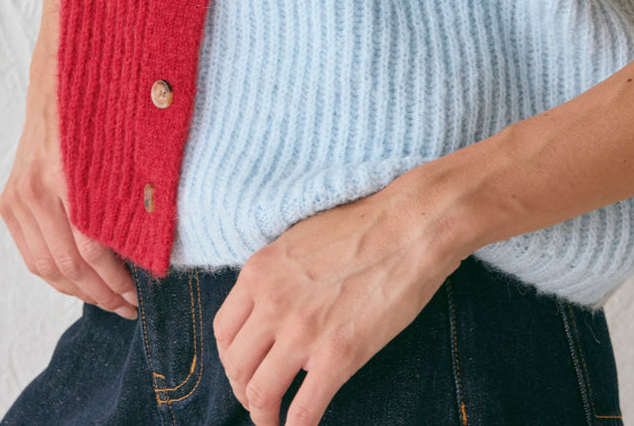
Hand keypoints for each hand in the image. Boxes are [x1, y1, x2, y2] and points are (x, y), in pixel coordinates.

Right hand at [0, 45, 138, 319]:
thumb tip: (160, 234)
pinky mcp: (11, 197)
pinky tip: (80, 280)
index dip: (117, 278)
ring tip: (110, 299)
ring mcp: (19, 194)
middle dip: (101, 292)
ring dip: (78, 290)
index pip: (90, 249)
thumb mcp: (129, 132)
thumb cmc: (108, 91)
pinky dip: (55, 273)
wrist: (66, 59)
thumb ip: (136, 182)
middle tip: (131, 305)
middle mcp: (36, 188)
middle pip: (67, 265)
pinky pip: (31, 252)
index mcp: (67, 173)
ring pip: (46, 266)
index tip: (143, 291)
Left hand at [211, 174, 460, 425]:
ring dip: (262, 416)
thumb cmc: (363, 227)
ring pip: (259, 393)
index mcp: (260, 272)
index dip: (230, 359)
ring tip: (274, 422)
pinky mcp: (338, 355)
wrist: (410, 227)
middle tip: (260, 400)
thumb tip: (271, 312)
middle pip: (236, 366)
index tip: (245, 369)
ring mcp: (303, 330)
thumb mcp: (299, 243)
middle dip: (243, 390)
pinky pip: (303, 411)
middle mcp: (272, 302)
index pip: (223, 331)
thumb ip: (276, 278)